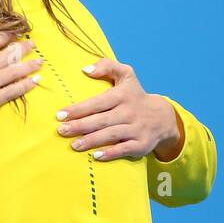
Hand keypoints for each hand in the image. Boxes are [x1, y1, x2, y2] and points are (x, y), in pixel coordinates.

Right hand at [0, 20, 43, 124]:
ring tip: (39, 62)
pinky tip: (34, 81)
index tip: (18, 32)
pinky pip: (11, 93)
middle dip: (24, 48)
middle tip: (33, 45)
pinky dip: (24, 86)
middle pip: (11, 55)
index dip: (10, 34)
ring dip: (29, 66)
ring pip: (14, 73)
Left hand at [54, 58, 183, 160]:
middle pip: (102, 120)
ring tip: (74, 145)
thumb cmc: (135, 96)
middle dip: (80, 126)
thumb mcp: (126, 75)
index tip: (61, 114)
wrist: (162, 117)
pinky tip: (96, 156)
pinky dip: (111, 153)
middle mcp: (130, 112)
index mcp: (123, 95)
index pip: (98, 102)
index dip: (79, 109)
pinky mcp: (141, 144)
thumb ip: (107, 66)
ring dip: (91, 140)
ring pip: (111, 135)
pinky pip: (125, 149)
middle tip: (61, 130)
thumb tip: (86, 70)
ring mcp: (136, 128)